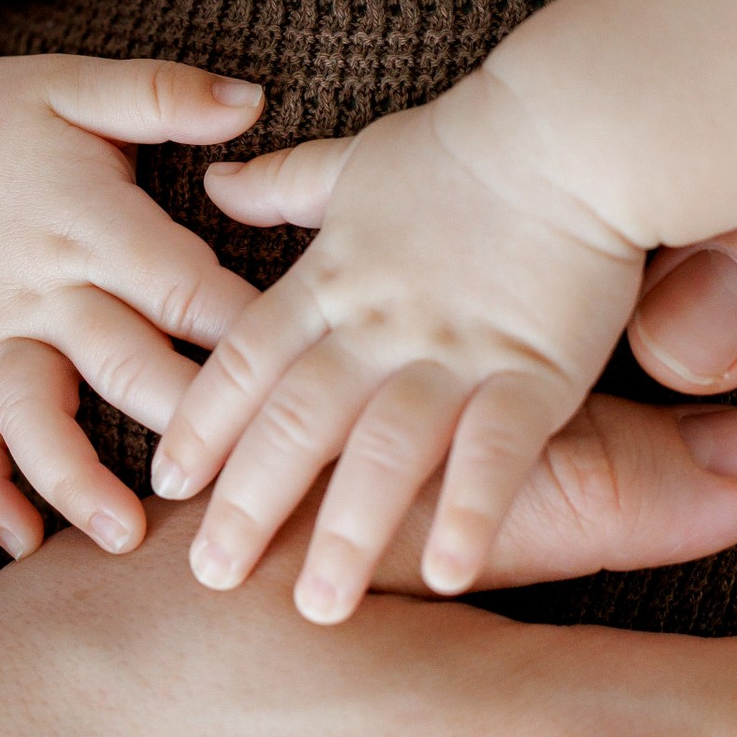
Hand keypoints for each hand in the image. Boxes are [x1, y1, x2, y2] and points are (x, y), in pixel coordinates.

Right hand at [0, 51, 263, 554]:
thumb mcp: (74, 82)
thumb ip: (163, 93)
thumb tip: (255, 100)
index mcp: (91, 223)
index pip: (182, 285)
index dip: (244, 330)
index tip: (306, 377)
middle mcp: (46, 290)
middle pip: (124, 364)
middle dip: (186, 422)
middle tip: (245, 481)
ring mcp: (0, 336)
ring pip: (34, 416)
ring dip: (75, 477)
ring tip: (124, 536)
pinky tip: (23, 542)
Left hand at [157, 79, 644, 617]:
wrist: (569, 128)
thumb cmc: (465, 144)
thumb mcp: (355, 160)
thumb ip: (284, 185)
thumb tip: (215, 183)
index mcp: (333, 278)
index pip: (247, 361)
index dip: (204, 423)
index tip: (167, 483)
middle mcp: (380, 324)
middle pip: (298, 422)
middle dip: (251, 503)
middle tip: (212, 577)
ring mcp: (455, 349)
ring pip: (385, 451)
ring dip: (348, 532)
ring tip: (318, 609)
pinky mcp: (534, 368)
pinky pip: (495, 451)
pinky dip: (468, 511)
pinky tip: (443, 575)